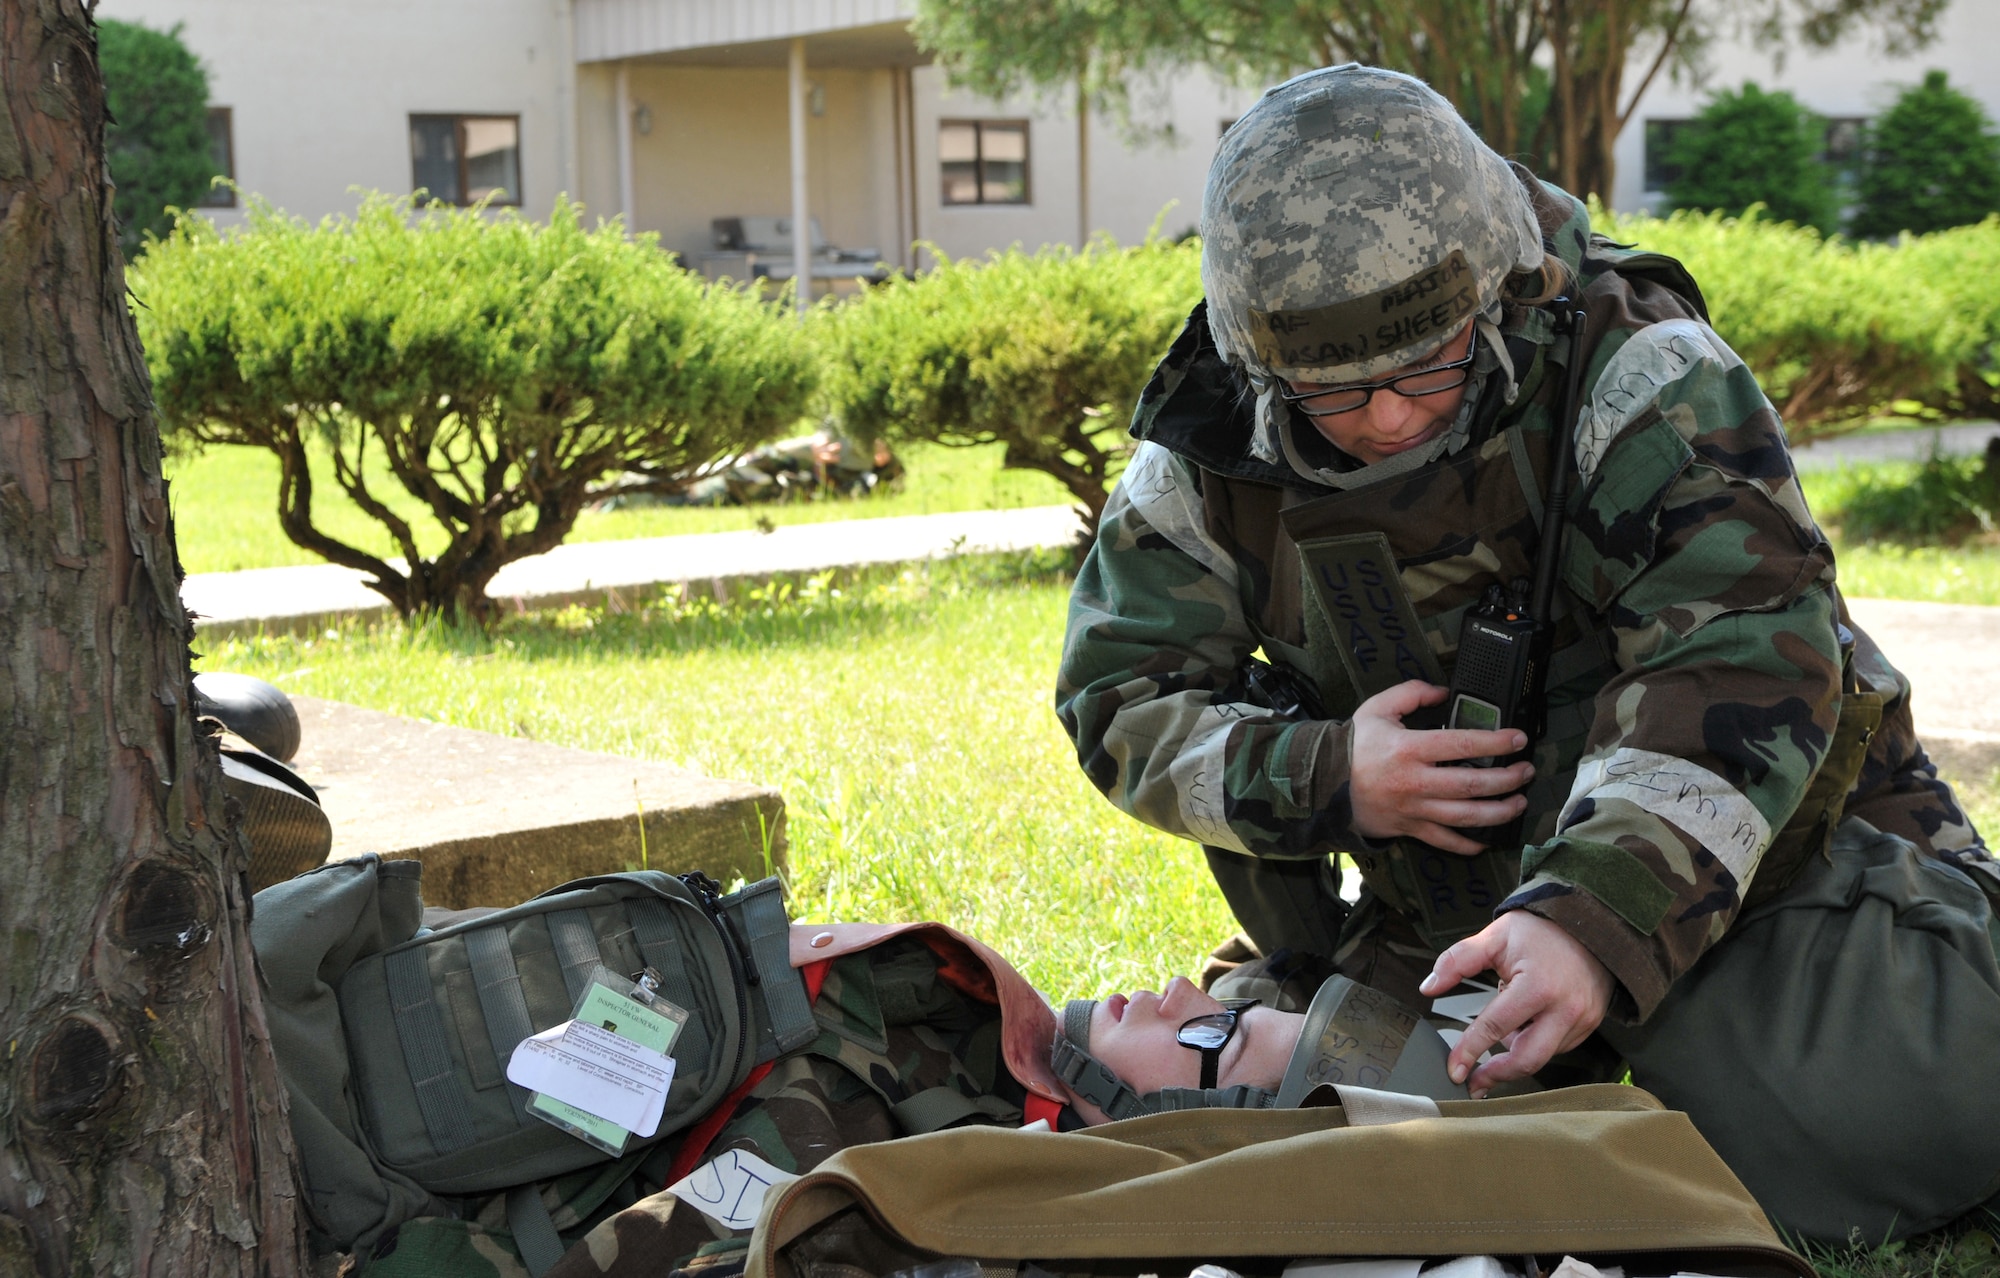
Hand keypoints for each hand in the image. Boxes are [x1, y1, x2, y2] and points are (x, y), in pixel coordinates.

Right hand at [1348, 681, 1533, 852]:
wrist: (1323, 784)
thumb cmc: (1353, 746)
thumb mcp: (1377, 708)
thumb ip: (1411, 693)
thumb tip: (1444, 692)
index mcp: (1408, 748)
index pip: (1461, 744)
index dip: (1496, 741)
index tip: (1518, 739)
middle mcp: (1415, 781)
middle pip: (1472, 784)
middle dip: (1507, 779)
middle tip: (1527, 771)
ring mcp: (1414, 809)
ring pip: (1465, 816)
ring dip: (1499, 811)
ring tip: (1519, 802)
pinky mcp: (1410, 828)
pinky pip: (1444, 841)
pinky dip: (1468, 844)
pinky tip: (1487, 839)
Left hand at [1419, 911, 1615, 1097]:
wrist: (1589, 923)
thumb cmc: (1541, 930)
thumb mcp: (1495, 937)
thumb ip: (1458, 960)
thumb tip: (1428, 987)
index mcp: (1537, 986)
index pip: (1495, 1027)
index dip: (1470, 1050)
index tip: (1453, 1070)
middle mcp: (1565, 1009)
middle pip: (1526, 1060)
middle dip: (1497, 1074)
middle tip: (1474, 1082)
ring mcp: (1582, 1020)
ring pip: (1542, 1054)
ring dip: (1516, 1050)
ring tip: (1506, 1025)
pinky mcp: (1591, 1025)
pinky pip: (1558, 1046)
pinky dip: (1536, 1041)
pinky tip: (1528, 1021)